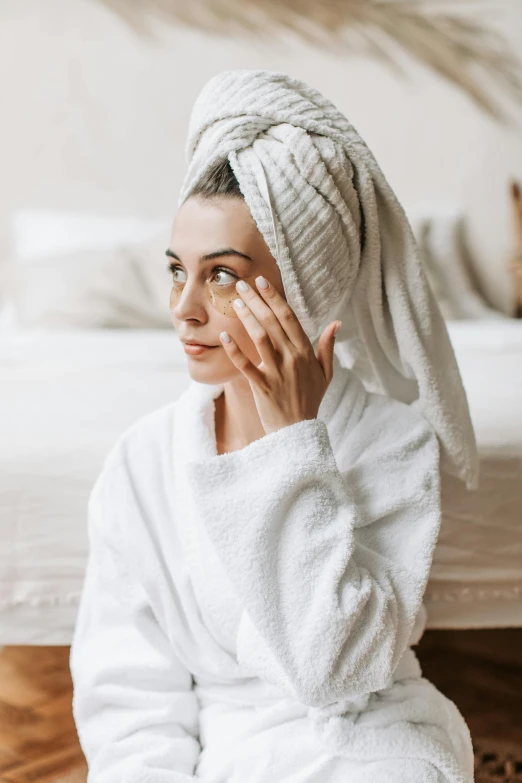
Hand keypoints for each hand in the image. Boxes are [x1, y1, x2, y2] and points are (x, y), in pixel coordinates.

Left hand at [219, 275, 340, 435]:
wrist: (298, 432)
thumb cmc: (310, 400)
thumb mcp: (325, 374)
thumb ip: (328, 347)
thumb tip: (336, 323)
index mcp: (306, 352)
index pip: (289, 318)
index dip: (275, 298)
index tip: (263, 281)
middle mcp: (292, 359)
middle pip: (273, 323)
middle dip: (257, 301)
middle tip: (243, 284)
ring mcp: (277, 373)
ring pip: (260, 338)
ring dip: (247, 318)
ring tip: (235, 303)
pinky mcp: (262, 387)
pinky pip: (245, 366)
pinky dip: (234, 350)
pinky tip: (224, 335)